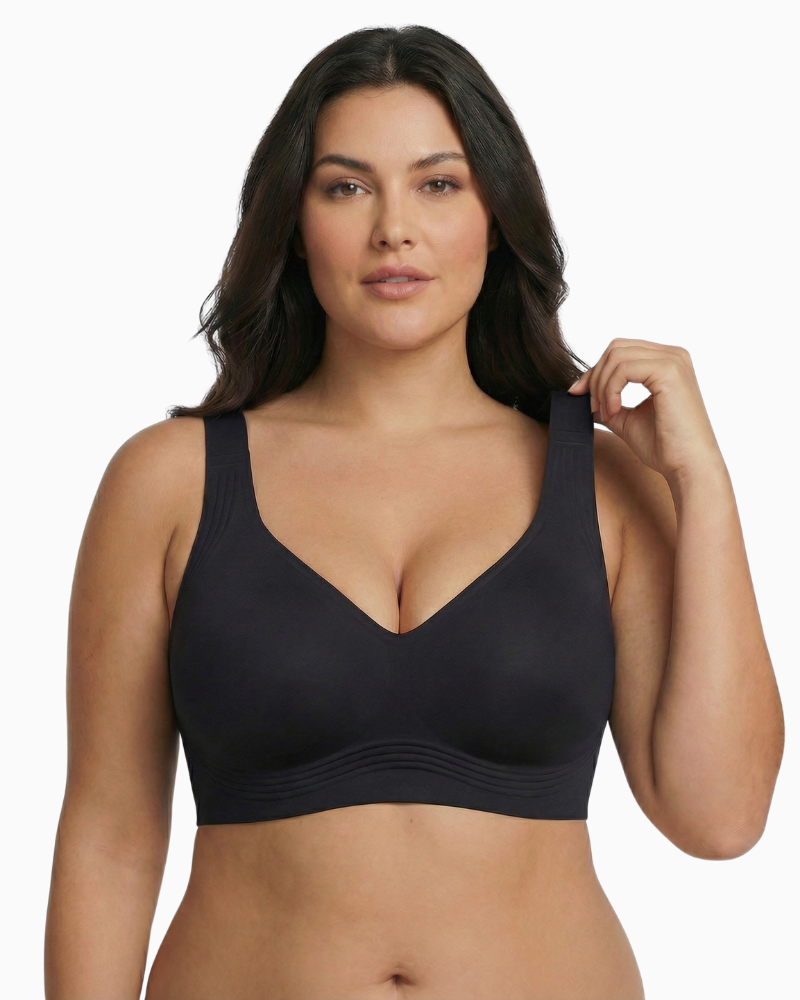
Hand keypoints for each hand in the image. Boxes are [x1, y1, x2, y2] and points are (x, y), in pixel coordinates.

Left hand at [567, 337, 724, 486]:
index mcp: (666, 363)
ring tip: (607, 412)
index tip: (578, 394)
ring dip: (602, 386)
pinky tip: (614, 411)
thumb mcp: (628, 419)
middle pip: (616, 349)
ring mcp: (673, 361)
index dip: (595, 372)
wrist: (688, 466)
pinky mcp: (669, 371)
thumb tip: (584, 395)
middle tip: (593, 406)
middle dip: (595, 377)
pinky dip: (611, 390)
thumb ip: (609, 403)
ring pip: (617, 356)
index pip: (620, 352)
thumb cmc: (665, 447)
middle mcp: (673, 356)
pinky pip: (623, 369)